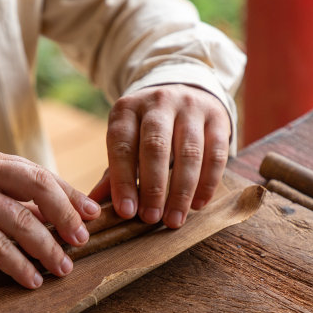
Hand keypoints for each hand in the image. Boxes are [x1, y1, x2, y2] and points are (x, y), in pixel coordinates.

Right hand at [0, 145, 99, 288]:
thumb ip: (6, 195)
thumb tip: (53, 214)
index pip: (36, 172)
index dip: (68, 192)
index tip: (91, 212)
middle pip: (36, 186)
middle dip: (66, 214)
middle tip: (83, 239)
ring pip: (21, 220)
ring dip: (47, 247)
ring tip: (63, 266)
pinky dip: (19, 265)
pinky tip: (31, 279)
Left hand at [89, 84, 230, 227]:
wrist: (184, 93)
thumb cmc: (147, 129)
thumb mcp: (127, 140)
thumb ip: (113, 172)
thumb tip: (94, 206)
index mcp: (127, 109)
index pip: (122, 145)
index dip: (123, 180)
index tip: (126, 212)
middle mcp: (158, 103)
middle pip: (156, 146)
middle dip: (153, 187)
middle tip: (150, 218)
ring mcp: (190, 107)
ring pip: (188, 152)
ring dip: (181, 191)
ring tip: (173, 219)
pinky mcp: (218, 117)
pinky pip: (216, 154)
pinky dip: (207, 183)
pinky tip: (197, 204)